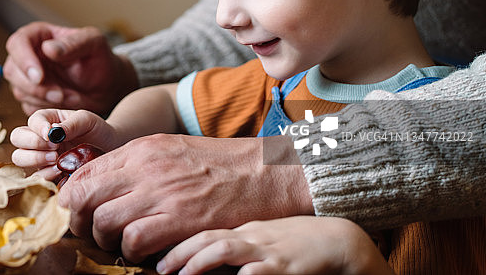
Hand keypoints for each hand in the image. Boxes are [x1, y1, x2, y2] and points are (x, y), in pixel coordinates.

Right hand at [3, 22, 137, 115]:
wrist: (106, 86)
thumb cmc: (99, 59)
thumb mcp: (94, 44)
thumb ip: (73, 43)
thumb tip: (48, 49)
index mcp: (38, 36)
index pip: (17, 43)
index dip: (24, 60)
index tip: (40, 76)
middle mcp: (28, 56)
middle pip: (12, 71)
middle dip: (35, 86)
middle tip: (60, 94)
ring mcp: (27, 78)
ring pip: (18, 91)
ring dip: (43, 99)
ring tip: (69, 97)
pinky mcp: (31, 98)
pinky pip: (27, 107)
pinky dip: (45, 109)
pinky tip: (64, 104)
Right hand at [9, 109, 119, 180]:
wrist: (109, 149)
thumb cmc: (97, 130)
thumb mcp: (87, 120)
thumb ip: (70, 124)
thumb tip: (52, 132)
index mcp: (47, 120)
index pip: (32, 120)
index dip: (37, 128)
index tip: (51, 134)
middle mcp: (39, 137)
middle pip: (17, 138)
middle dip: (32, 143)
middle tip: (54, 148)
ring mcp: (40, 156)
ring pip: (19, 157)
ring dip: (35, 159)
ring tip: (56, 159)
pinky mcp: (45, 173)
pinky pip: (34, 176)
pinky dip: (44, 175)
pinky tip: (60, 172)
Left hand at [57, 134, 313, 261]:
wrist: (264, 172)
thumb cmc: (218, 163)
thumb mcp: (170, 149)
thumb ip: (136, 163)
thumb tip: (102, 184)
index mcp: (141, 148)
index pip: (86, 171)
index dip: (73, 195)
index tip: (75, 209)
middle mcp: (145, 167)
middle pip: (85, 196)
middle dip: (79, 219)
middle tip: (89, 231)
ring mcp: (161, 193)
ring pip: (103, 220)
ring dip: (104, 238)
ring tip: (118, 243)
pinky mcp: (180, 220)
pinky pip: (134, 240)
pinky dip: (131, 251)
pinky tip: (142, 252)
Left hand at [157, 216, 392, 274]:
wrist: (341, 240)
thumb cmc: (301, 242)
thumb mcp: (266, 239)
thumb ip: (241, 246)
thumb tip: (210, 256)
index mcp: (246, 230)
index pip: (205, 232)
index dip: (180, 244)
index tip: (161, 259)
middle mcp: (252, 236)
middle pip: (208, 238)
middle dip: (180, 253)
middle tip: (160, 268)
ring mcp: (268, 250)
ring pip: (227, 249)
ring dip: (200, 261)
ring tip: (183, 274)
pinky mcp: (286, 266)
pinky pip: (259, 270)